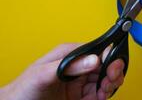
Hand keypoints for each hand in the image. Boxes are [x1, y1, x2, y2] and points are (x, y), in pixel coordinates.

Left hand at [0, 43, 123, 99]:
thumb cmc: (23, 88)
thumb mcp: (43, 73)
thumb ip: (69, 65)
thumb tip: (93, 58)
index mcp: (70, 55)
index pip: (95, 50)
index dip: (107, 55)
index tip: (112, 63)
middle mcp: (77, 68)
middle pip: (104, 65)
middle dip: (113, 69)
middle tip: (112, 76)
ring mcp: (80, 83)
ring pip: (105, 79)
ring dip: (111, 82)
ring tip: (107, 87)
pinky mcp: (82, 97)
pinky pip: (100, 94)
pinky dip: (106, 94)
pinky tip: (103, 95)